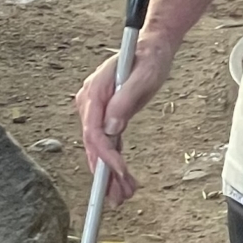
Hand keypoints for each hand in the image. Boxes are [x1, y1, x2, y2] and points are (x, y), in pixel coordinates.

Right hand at [76, 30, 176, 205]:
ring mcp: (96, 109)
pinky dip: (114, 162)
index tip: (117, 172)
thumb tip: (111, 127)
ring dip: (110, 173)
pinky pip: (109, 142)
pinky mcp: (107, 115)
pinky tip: (121, 180)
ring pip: (100, 147)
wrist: (153, 46)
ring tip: (121, 196)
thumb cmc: (149, 57)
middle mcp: (89, 102)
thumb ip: (125, 100)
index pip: (93, 131)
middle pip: (94, 144)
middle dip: (105, 172)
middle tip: (118, 197)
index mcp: (94, 91)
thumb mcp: (143, 75)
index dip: (104, 155)